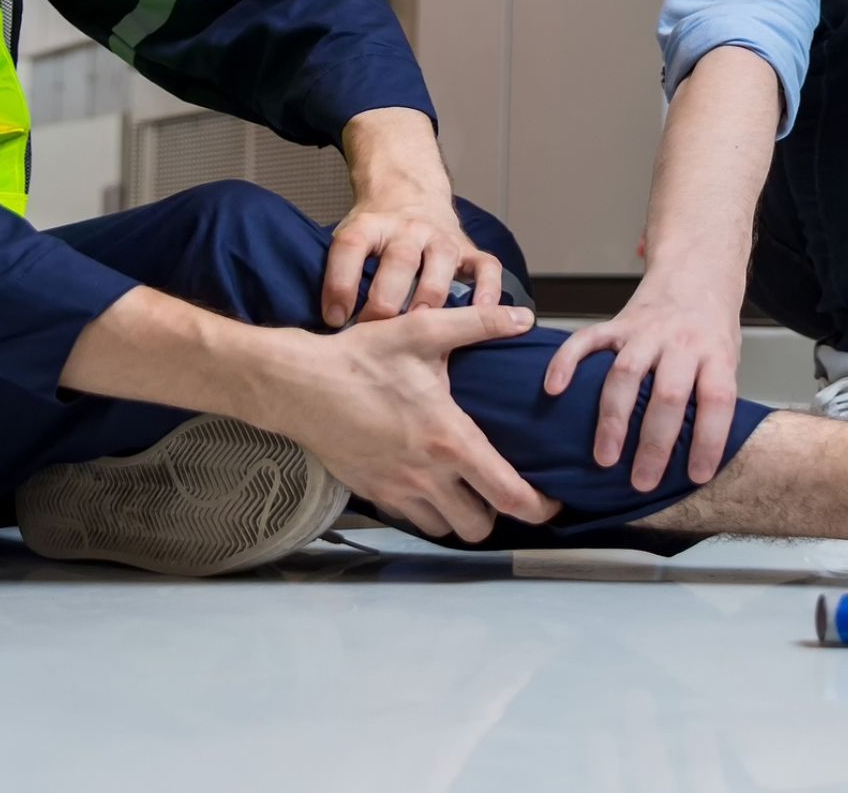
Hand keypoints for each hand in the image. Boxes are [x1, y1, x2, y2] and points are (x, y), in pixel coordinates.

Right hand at [261, 304, 560, 540]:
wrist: (297, 385)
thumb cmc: (359, 359)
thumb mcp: (422, 332)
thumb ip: (478, 323)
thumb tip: (523, 317)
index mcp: (450, 441)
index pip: (509, 496)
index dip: (539, 507)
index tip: (550, 501)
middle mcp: (427, 476)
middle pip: (479, 527)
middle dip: (497, 515)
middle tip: (501, 491)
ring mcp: (396, 489)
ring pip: (444, 529)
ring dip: (459, 515)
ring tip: (466, 489)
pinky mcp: (372, 492)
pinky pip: (410, 518)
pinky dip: (425, 510)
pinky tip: (427, 482)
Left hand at [323, 196, 504, 326]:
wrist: (409, 194)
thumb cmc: (376, 234)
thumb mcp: (349, 240)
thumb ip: (341, 275)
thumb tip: (332, 327)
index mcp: (370, 225)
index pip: (351, 247)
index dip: (340, 284)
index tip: (334, 319)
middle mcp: (408, 228)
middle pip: (399, 260)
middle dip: (387, 301)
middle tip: (378, 334)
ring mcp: (441, 237)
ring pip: (440, 264)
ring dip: (430, 298)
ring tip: (422, 329)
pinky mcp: (469, 249)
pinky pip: (486, 268)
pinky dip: (488, 290)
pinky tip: (481, 314)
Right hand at [542, 281, 742, 491]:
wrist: (697, 273)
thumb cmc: (711, 330)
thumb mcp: (729, 358)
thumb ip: (712, 395)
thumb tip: (696, 453)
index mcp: (716, 353)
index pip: (717, 400)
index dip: (709, 440)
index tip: (696, 476)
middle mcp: (681, 342)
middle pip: (668, 395)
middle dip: (654, 443)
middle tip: (642, 480)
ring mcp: (646, 332)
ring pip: (626, 374)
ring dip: (614, 419)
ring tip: (604, 457)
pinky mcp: (618, 323)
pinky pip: (587, 339)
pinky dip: (567, 362)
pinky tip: (554, 388)